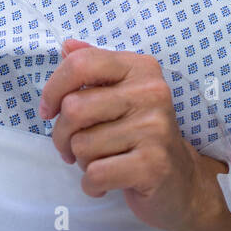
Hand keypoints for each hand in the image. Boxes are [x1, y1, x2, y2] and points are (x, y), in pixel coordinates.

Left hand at [38, 38, 219, 230]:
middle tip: (72, 148)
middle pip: (74, 108)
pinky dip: (91, 185)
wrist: (181, 181)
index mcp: (140, 68)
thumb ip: (94, 68)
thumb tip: (66, 45)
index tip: (48, 110)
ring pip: (81, 145)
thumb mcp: (121, 94)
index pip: (81, 64)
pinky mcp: (153, 164)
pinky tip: (106, 184)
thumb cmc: (141, 134)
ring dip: (81, 162)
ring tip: (102, 162)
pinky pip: (95, 173)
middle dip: (62, 135)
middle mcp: (151, 92)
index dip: (53, 89)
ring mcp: (154, 128)